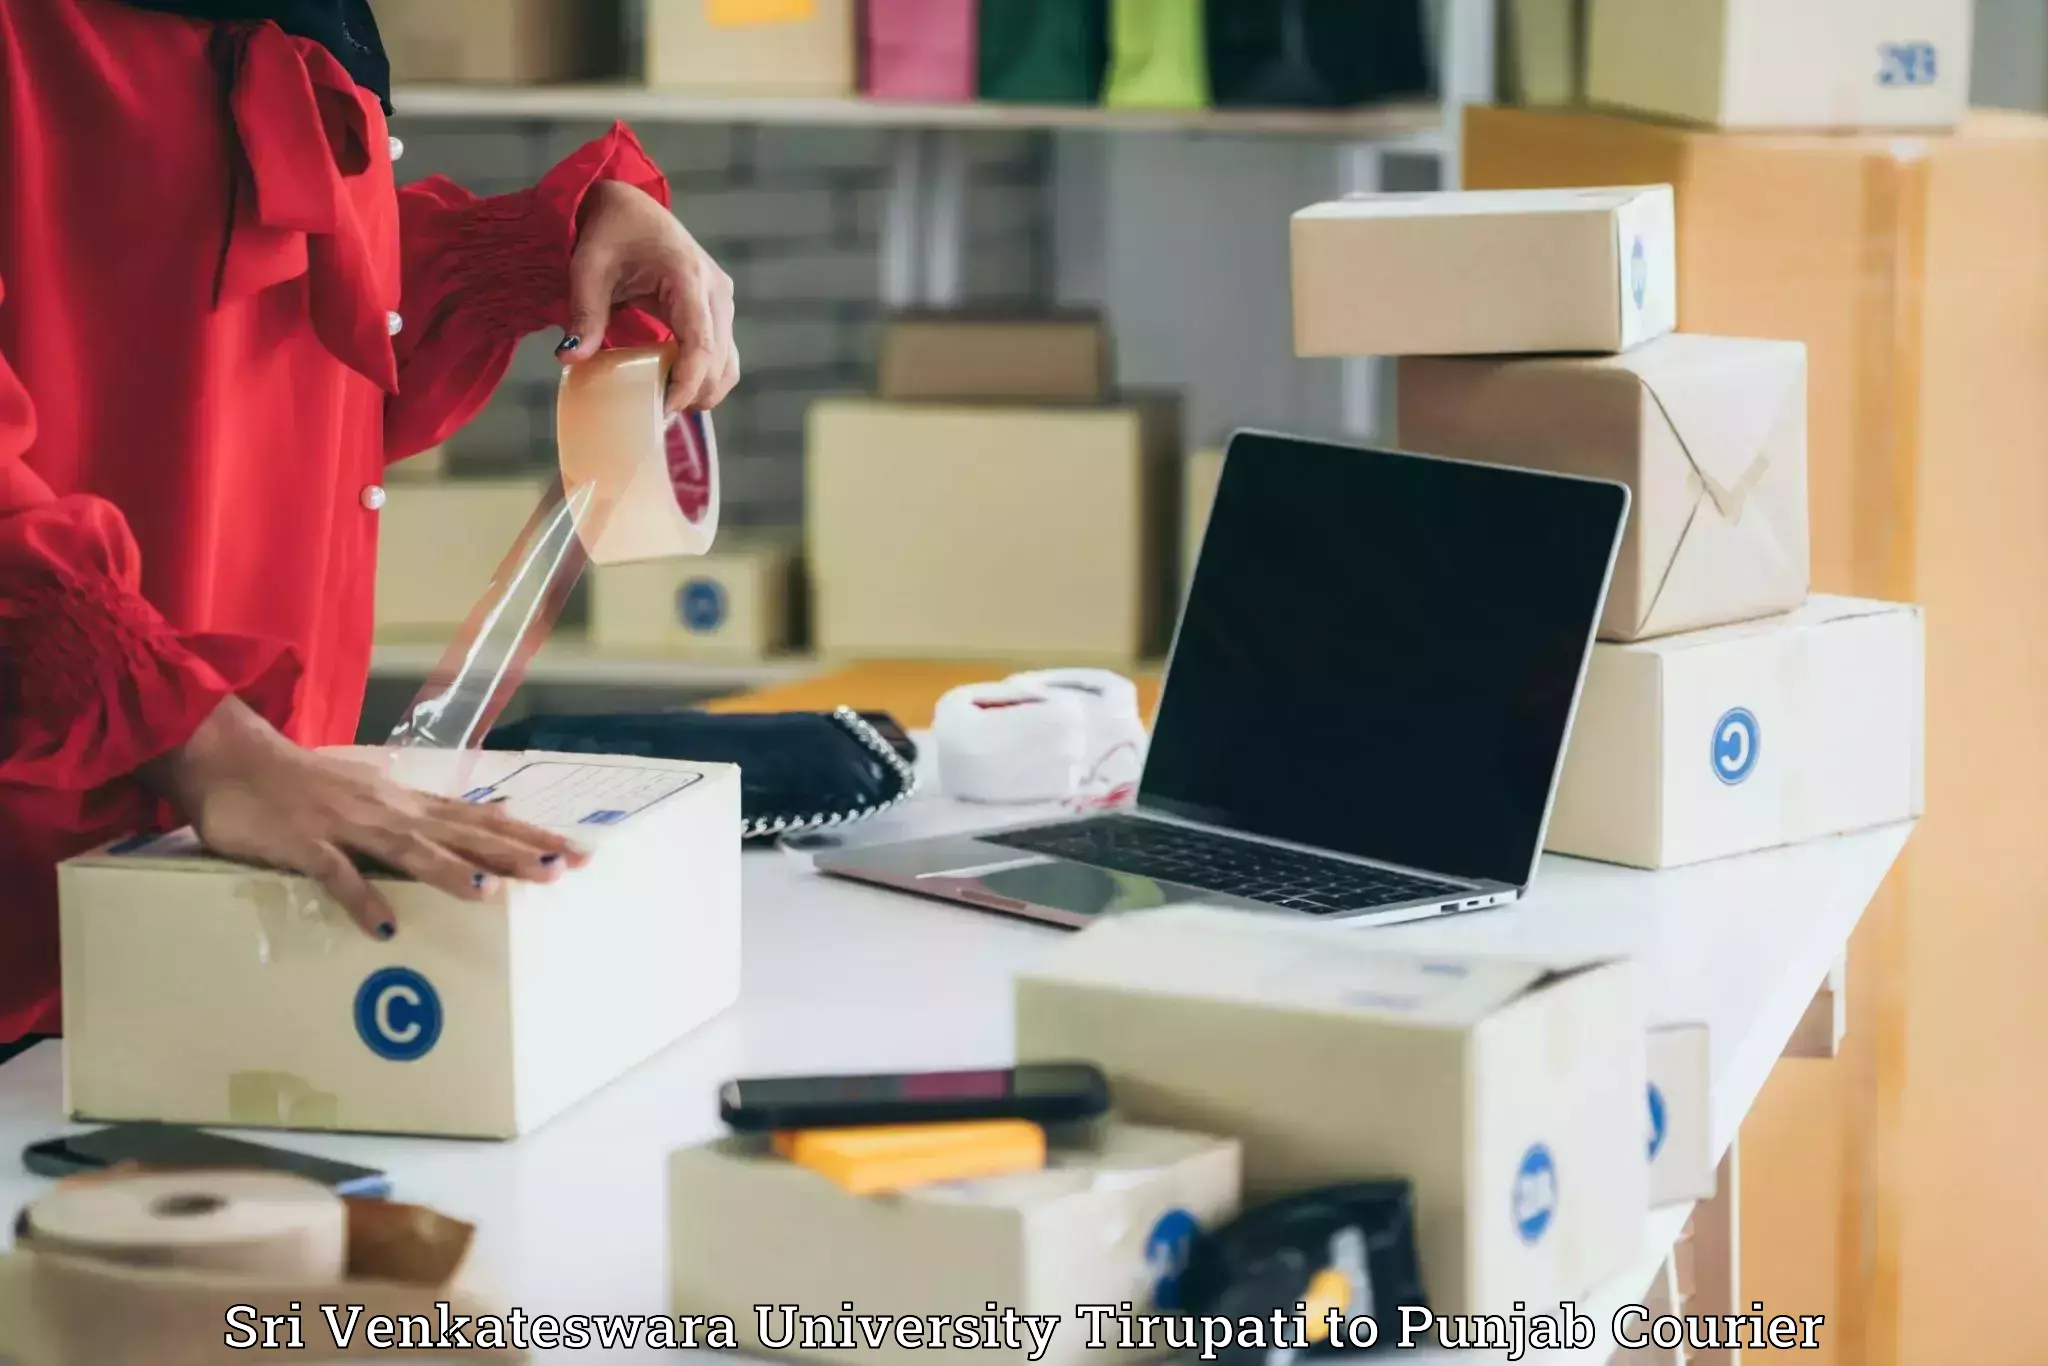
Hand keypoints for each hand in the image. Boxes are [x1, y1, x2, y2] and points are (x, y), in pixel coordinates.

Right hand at [143, 698, 588, 940]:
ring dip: (450, 872)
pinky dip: (362, 900)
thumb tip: (458, 828)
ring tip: (491, 894)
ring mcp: (348, 826)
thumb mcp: (369, 795)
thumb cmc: (302, 784)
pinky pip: (336, 876)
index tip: (578, 851)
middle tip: (563, 870)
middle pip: (463, 834)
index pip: (482, 819)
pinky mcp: (305, 844)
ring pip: (410, 850)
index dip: (530, 835)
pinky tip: (385, 928)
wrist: (232, 758)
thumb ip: (411, 816)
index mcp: (406, 804)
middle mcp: (389, 811)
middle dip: (514, 853)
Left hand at [558, 179, 739, 413]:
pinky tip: (674, 387)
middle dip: (694, 394)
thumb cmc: (608, 231)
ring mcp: (721, 300)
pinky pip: (721, 353)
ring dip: (703, 389)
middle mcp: (715, 290)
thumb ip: (585, 313)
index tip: (665, 410)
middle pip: (720, 360)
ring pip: (728, 362)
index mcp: (688, 277)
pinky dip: (703, 376)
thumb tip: (571, 358)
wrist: (628, 205)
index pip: (701, 343)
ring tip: (666, 406)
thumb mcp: (588, 268)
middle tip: (657, 417)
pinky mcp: (716, 308)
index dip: (687, 383)